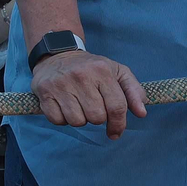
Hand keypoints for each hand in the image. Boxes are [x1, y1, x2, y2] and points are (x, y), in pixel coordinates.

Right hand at [31, 49, 147, 139]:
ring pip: (77, 121)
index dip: (119, 124)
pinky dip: (62, 119)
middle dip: (97, 119)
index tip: (116, 131)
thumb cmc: (91, 67)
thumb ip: (134, 91)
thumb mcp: (117, 72)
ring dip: (80, 119)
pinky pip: (57, 120)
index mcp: (102, 70)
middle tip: (93, 108)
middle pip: (96, 117)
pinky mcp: (44, 91)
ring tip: (79, 107)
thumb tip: (142, 113)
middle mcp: (81, 76)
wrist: (58, 53)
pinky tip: (64, 107)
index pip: (117, 107)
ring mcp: (61, 84)